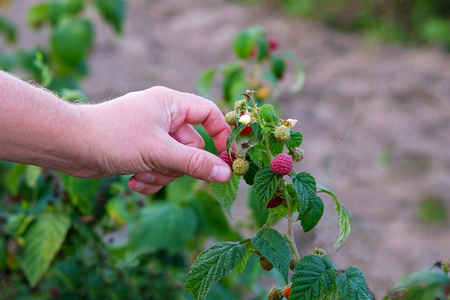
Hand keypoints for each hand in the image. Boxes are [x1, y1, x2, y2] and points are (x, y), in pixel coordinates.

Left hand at [76, 86, 231, 193]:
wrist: (69, 145)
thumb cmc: (114, 137)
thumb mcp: (160, 152)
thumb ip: (195, 163)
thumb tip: (226, 174)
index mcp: (170, 104)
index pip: (208, 114)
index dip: (221, 135)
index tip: (226, 160)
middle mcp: (163, 117)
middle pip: (192, 145)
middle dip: (179, 165)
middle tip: (165, 170)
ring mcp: (151, 134)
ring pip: (174, 161)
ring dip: (161, 175)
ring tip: (141, 176)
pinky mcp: (139, 150)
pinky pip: (158, 168)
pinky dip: (149, 178)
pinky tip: (133, 182)